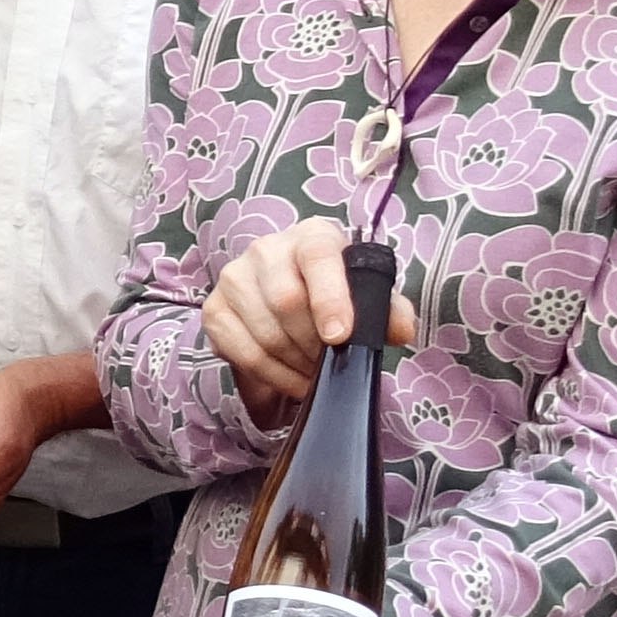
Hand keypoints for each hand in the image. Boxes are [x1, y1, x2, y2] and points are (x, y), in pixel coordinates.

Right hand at [205, 213, 417, 419]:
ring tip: (315, 372)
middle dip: (313, 344)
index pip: (318, 257)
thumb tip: (401, 331)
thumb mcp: (367, 296)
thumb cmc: (334, 294)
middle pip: (286, 301)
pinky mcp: (215, 310)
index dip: (329, 298)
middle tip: (332, 363)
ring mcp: (234, 278)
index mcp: (311, 237)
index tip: (340, 336)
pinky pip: (242, 352)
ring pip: (264, 333)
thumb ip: (389, 310)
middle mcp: (266, 249)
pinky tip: (292, 379)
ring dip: (295, 364)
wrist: (290, 298)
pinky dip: (273, 376)